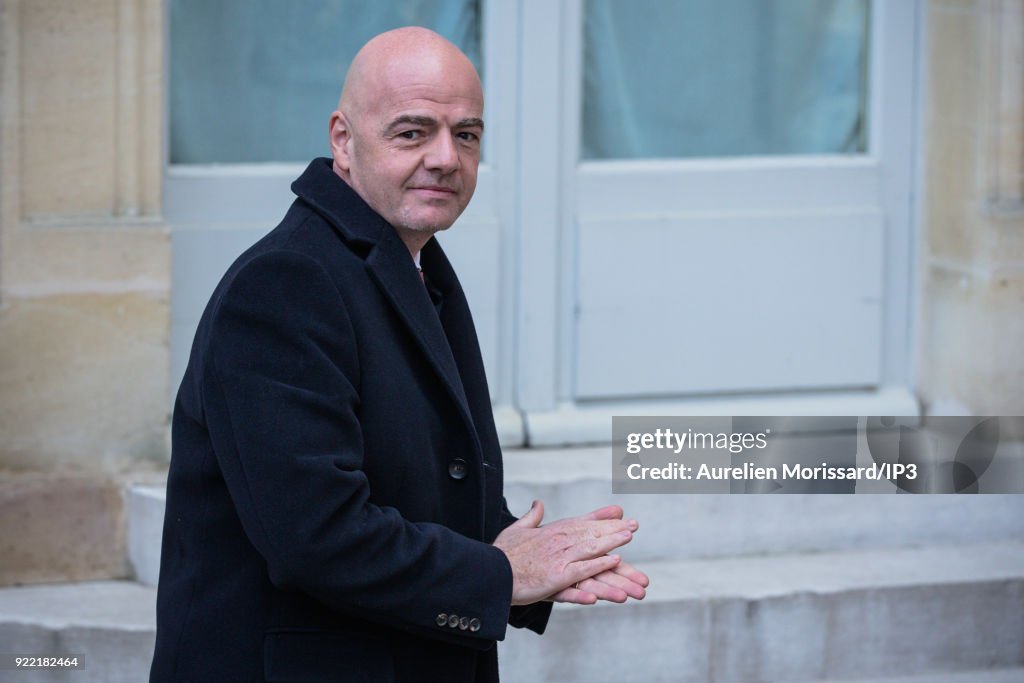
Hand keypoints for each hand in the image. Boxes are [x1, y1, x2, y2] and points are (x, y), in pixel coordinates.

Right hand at [493, 501, 637, 605]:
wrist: (490, 571)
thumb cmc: (503, 553)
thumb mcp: (518, 529)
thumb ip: (532, 516)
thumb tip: (537, 503)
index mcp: (552, 532)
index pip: (583, 524)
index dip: (604, 521)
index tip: (622, 517)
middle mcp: (558, 542)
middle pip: (591, 534)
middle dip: (614, 529)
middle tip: (634, 525)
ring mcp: (559, 558)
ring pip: (591, 549)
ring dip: (612, 542)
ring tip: (628, 536)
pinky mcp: (557, 576)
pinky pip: (582, 570)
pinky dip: (598, 564)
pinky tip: (614, 560)